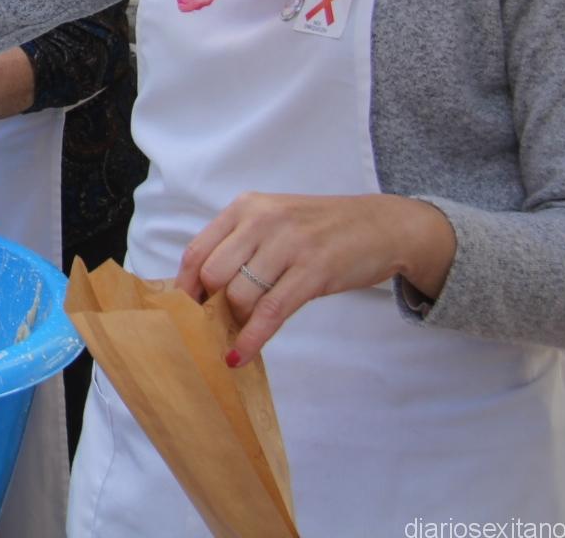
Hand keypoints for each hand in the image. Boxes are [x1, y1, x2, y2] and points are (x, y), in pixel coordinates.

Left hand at [175, 192, 457, 364]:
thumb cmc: (322, 229)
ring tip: (235, 336)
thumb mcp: (275, 221)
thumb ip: (240, 245)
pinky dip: (251, 339)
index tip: (181, 311)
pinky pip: (270, 312)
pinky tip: (239, 357)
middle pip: (214, 275)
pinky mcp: (313, 272)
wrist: (383, 226)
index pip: (197, 250)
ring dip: (234, 323)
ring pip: (240, 295)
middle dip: (210, 306)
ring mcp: (289, 245)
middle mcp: (263, 221)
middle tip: (215, 325)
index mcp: (246, 207)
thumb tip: (202, 290)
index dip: (185, 285)